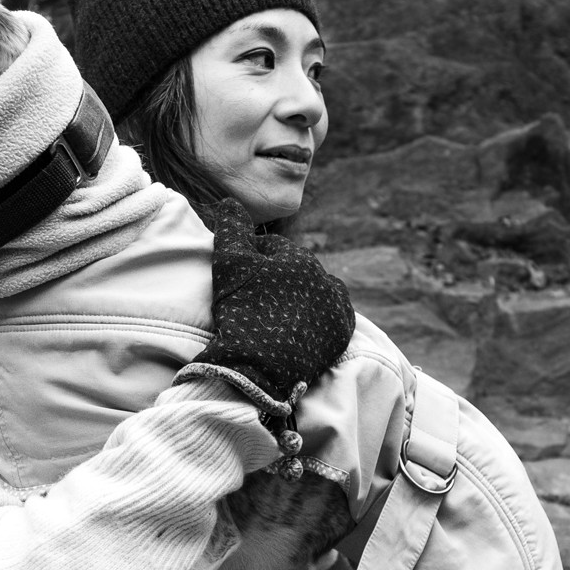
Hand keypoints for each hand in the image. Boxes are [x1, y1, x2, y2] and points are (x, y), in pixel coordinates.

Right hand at [184, 198, 354, 413]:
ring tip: (276, 316)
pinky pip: (329, 318)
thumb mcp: (229, 263)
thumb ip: (230, 227)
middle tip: (253, 302)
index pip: (271, 249)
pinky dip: (315, 319)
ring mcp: (336, 308)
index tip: (238, 281)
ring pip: (314, 293)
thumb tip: (229, 201)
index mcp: (300, 258)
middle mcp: (325, 278)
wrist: (258, 368)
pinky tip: (297, 328)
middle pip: (294, 271)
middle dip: (277, 279)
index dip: (251, 261)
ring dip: (299, 297)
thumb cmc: (241, 311)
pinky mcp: (341, 335)